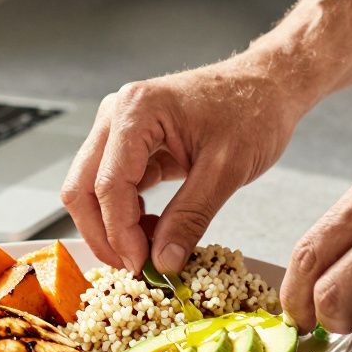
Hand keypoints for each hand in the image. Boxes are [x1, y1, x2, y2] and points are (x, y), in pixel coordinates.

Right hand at [61, 52, 303, 274]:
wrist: (268, 85)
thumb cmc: (253, 110)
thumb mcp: (227, 169)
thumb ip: (190, 217)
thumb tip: (163, 262)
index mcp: (136, 111)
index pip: (109, 185)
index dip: (120, 233)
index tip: (142, 265)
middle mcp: (117, 114)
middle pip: (82, 187)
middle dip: (103, 234)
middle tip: (134, 267)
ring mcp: (120, 127)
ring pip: (90, 188)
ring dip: (111, 225)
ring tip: (147, 250)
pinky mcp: (131, 142)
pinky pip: (113, 184)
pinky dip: (125, 213)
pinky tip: (152, 229)